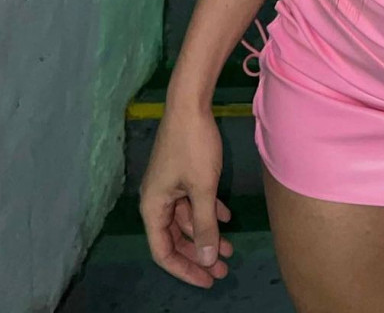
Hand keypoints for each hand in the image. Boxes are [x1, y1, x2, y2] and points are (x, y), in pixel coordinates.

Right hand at [138, 105, 233, 287]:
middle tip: (223, 268)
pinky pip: (193, 200)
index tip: (208, 279)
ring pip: (187, 219)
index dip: (185, 269)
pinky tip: (227, 216)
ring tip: (231, 247)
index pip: (163, 252)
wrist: (191, 103)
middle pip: (175, 238)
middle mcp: (157, 200)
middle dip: (199, 253)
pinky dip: (209, 210)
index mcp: (153, 207)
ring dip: (207, 232)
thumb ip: (204, 225)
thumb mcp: (202, 188)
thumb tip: (206, 258)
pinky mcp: (181, 173)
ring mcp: (169, 186)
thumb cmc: (193, 146)